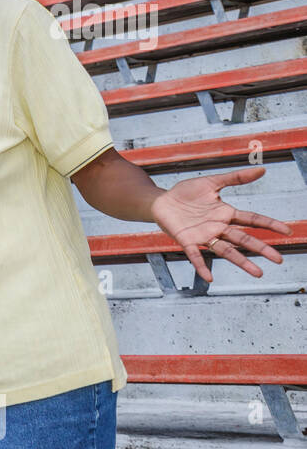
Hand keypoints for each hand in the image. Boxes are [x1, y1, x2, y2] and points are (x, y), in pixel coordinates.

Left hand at [150, 167, 291, 280]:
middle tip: (278, 259)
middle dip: (261, 249)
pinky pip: (195, 256)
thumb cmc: (186, 193)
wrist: (161, 201)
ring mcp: (203, 236)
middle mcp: (218, 227)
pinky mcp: (186, 241)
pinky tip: (210, 278)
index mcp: (226, 213)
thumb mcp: (211, 182)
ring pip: (226, 251)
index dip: (269, 224)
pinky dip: (202, 267)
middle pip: (244, 239)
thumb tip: (262, 169)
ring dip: (241, 262)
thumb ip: (235, 178)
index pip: (252, 220)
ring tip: (258, 273)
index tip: (288, 230)